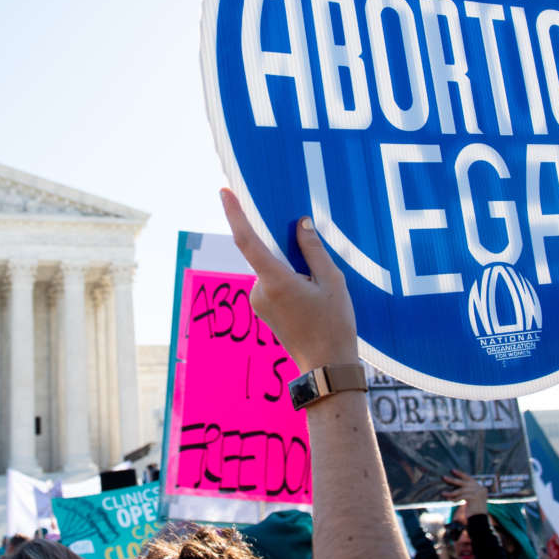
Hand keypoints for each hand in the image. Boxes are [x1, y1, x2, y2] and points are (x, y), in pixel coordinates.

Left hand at [219, 188, 357, 370]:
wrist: (326, 367)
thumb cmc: (334, 325)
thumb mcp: (332, 282)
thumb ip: (313, 250)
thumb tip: (301, 223)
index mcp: (275, 281)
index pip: (247, 241)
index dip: (235, 214)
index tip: (224, 191)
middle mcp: (260, 290)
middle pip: (267, 254)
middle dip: (289, 251)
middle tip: (316, 270)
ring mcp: (259, 302)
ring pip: (272, 269)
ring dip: (292, 269)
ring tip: (318, 291)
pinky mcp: (262, 309)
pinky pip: (273, 282)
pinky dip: (288, 280)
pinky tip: (310, 297)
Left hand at [440, 469, 487, 516]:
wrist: (480, 520)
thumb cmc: (474, 511)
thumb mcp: (469, 498)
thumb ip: (463, 490)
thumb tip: (451, 483)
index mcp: (480, 487)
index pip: (469, 478)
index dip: (460, 474)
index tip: (452, 470)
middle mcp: (480, 488)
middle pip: (463, 483)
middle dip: (452, 480)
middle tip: (443, 477)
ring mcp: (479, 493)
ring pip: (461, 490)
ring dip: (451, 493)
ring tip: (442, 493)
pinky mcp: (475, 498)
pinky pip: (462, 496)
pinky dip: (455, 499)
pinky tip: (450, 500)